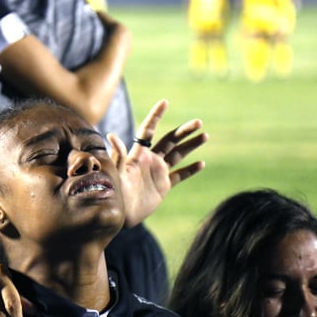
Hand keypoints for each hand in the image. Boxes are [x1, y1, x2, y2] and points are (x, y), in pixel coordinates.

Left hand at [108, 99, 207, 226]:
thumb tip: (111, 135)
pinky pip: (179, 176)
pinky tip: (201, 163)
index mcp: (138, 154)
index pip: (148, 131)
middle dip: (184, 131)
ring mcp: (158, 172)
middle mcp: (150, 160)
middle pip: (169, 140)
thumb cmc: (114, 192)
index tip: (164, 102)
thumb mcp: (116, 172)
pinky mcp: (163, 186)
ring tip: (205, 135)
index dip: (155, 116)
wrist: (119, 214)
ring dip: (191, 146)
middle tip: (198, 122)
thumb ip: (117, 155)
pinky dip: (190, 170)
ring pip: (178, 155)